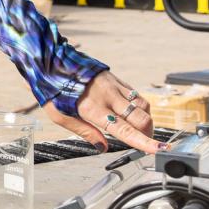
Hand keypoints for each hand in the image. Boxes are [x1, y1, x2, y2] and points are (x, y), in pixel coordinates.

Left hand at [45, 71, 162, 153]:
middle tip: (144, 142)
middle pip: (141, 118)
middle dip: (148, 133)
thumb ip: (84, 132)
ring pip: (142, 105)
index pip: (125, 130)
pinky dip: (139, 107)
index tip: (159, 149)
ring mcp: (113, 85)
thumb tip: (103, 147)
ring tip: (137, 129)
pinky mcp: (115, 78)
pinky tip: (130, 113)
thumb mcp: (60, 117)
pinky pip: (135, 94)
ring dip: (145, 119)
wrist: (49, 60)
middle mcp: (107, 96)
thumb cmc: (52, 90)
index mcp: (93, 109)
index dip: (144, 142)